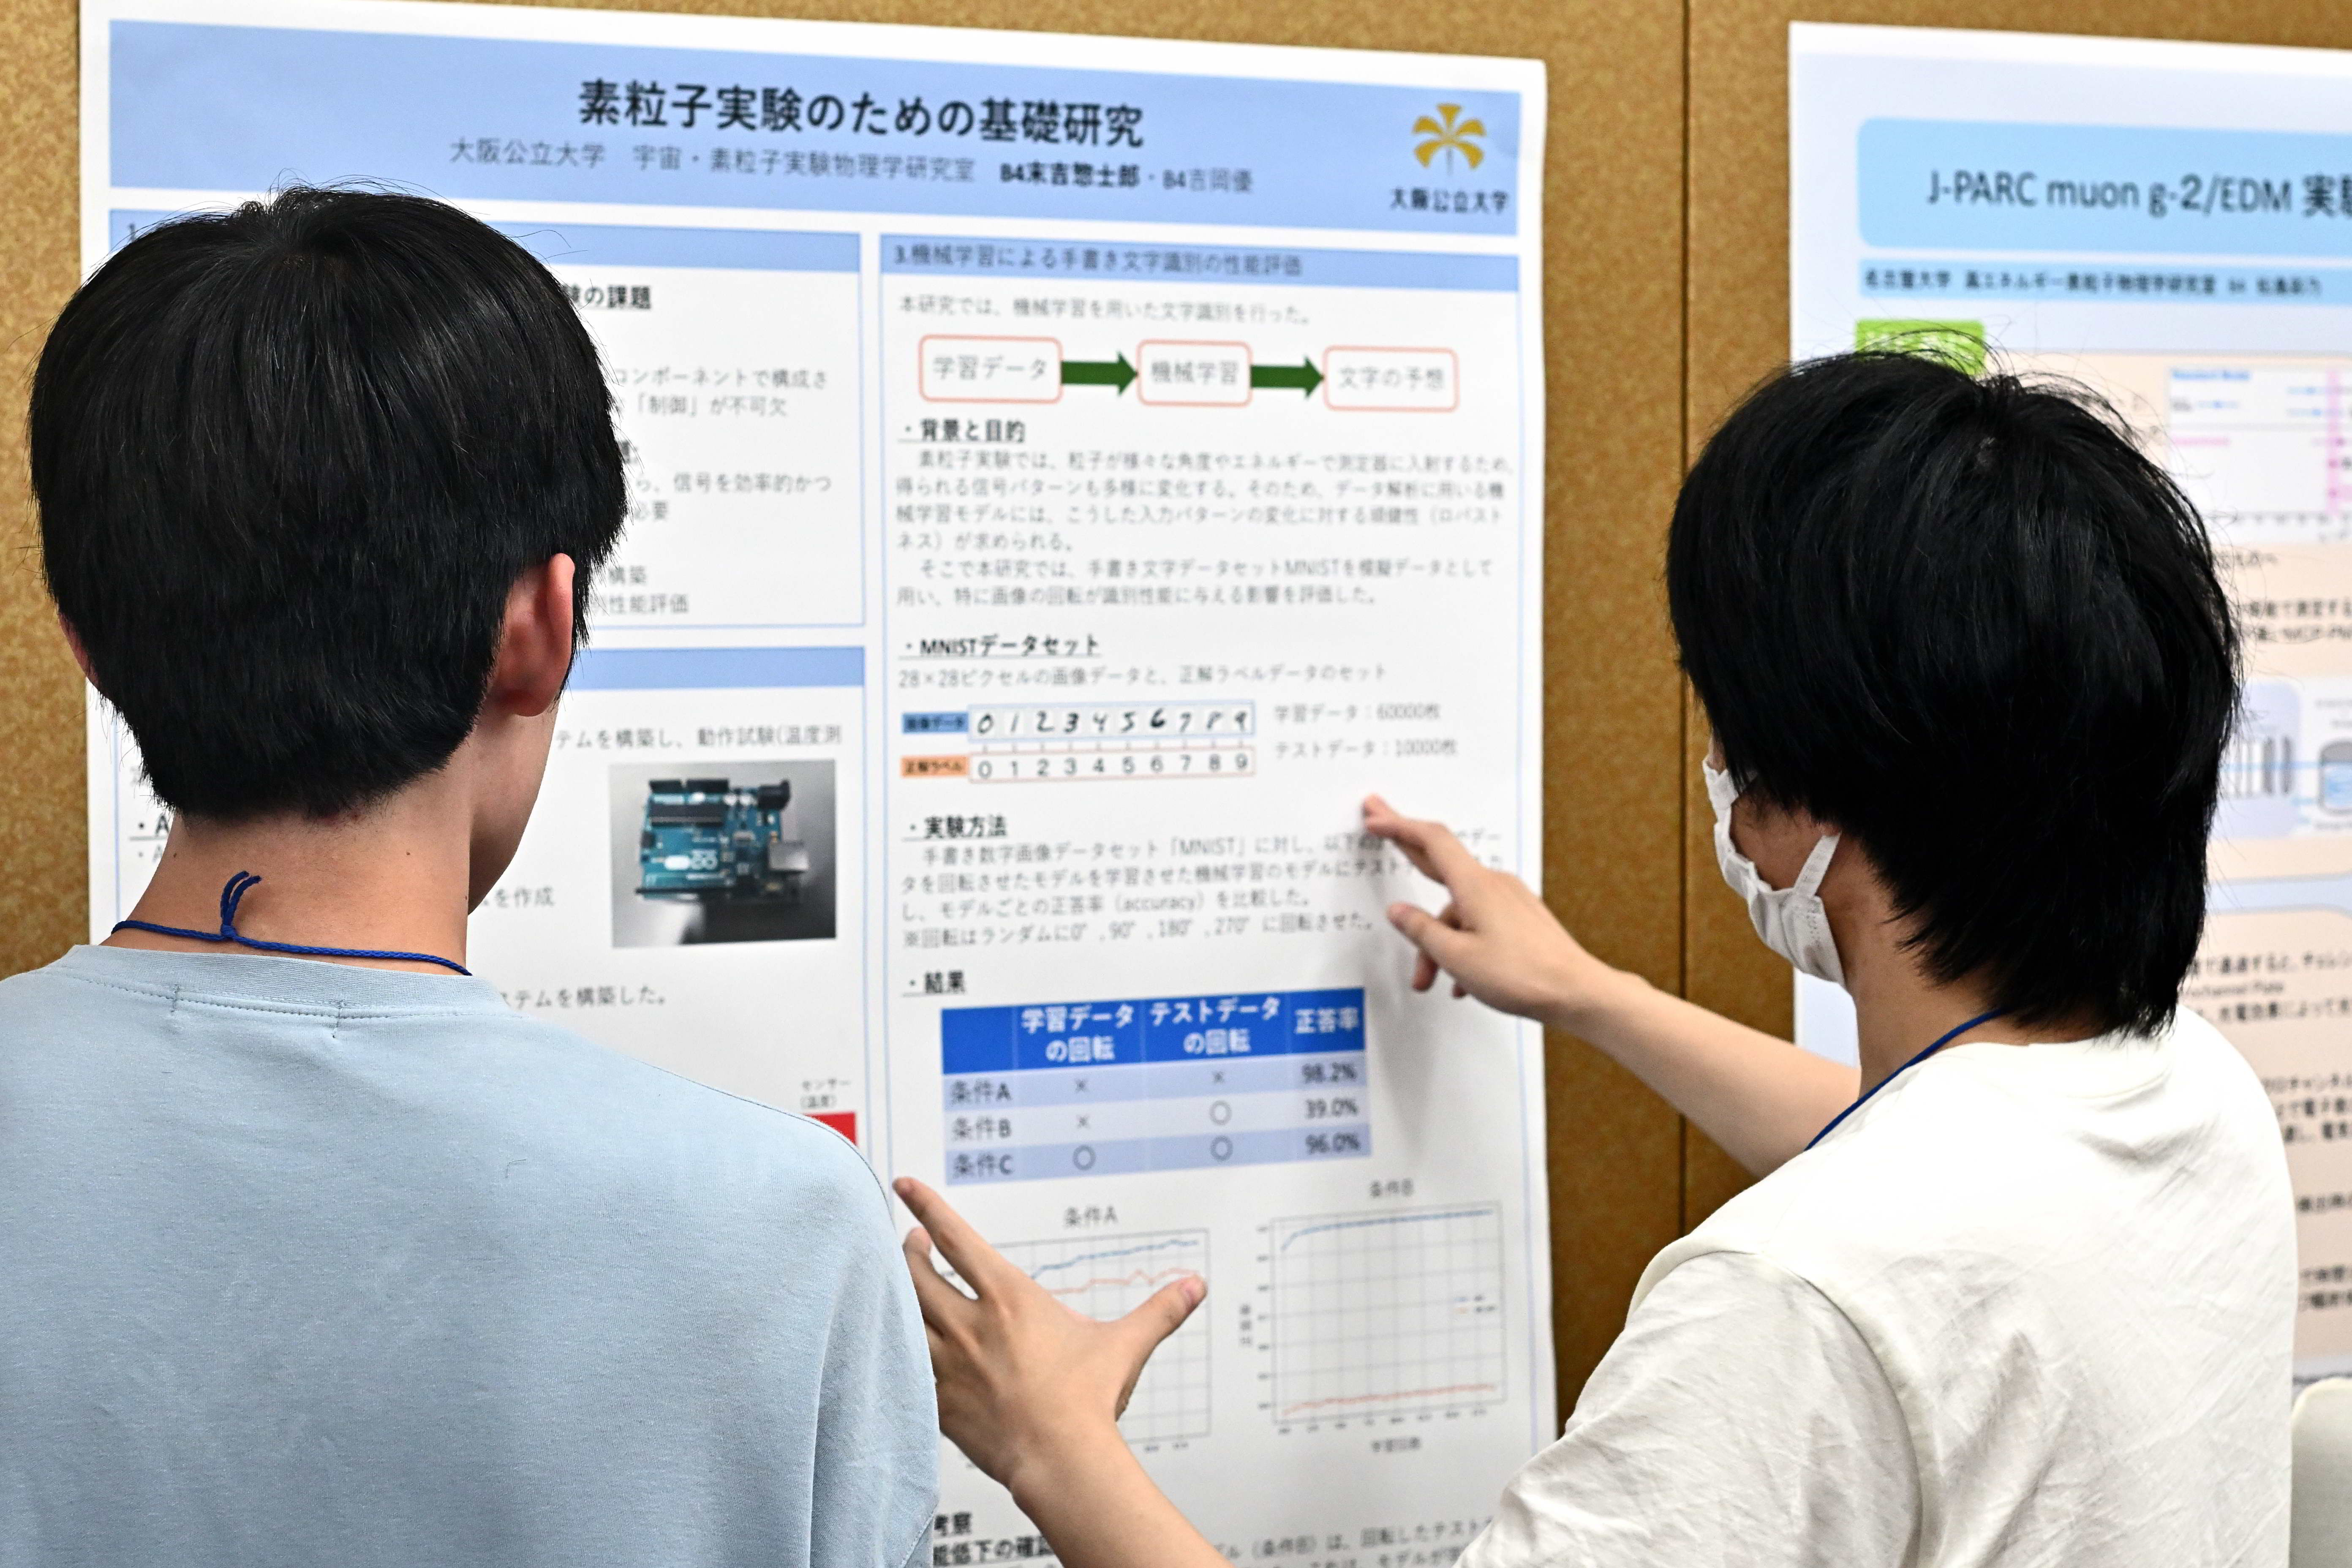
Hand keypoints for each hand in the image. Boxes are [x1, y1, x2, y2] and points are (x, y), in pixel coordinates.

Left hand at [895, 1177, 1204, 1501]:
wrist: (1061, 1460)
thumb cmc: (1090, 1401)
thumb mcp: (1125, 1347)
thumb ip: (1159, 1311)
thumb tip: (1195, 1285)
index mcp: (1010, 1300)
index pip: (956, 1239)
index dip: (928, 1207)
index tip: (905, 1185)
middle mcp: (971, 1325)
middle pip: (916, 1274)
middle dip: (909, 1252)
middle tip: (911, 1242)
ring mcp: (950, 1365)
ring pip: (903, 1318)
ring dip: (897, 1297)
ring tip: (899, 1287)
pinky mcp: (940, 1402)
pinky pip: (904, 1370)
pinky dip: (897, 1354)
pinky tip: (898, 1351)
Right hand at [1362, 794, 1624, 1027]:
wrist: (1576, 991)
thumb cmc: (1522, 975)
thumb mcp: (1457, 956)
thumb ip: (1422, 930)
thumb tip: (1398, 912)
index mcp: (1475, 886)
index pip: (1431, 841)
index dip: (1399, 826)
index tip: (1375, 817)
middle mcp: (1493, 884)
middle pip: (1440, 860)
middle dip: (1406, 850)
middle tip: (1378, 827)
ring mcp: (1509, 899)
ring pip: (1457, 910)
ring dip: (1438, 942)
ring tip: (1432, 980)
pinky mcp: (1519, 916)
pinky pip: (1478, 921)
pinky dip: (1463, 944)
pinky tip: (1463, 980)